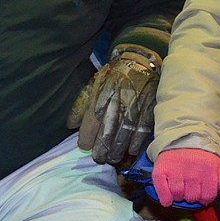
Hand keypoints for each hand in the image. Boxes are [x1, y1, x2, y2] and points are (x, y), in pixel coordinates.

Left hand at [67, 45, 160, 163]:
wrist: (139, 61)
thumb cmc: (112, 77)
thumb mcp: (93, 84)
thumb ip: (80, 105)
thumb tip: (70, 126)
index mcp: (101, 95)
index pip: (91, 123)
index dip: (86, 139)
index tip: (84, 146)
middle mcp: (117, 102)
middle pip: (107, 132)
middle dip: (101, 150)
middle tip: (98, 158)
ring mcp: (135, 106)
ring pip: (124, 135)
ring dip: (117, 151)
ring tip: (111, 159)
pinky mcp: (149, 109)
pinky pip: (142, 131)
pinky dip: (136, 144)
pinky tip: (129, 151)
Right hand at [152, 148, 219, 206]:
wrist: (182, 138)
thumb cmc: (201, 155)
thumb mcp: (217, 166)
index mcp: (207, 170)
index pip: (208, 196)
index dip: (205, 196)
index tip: (202, 190)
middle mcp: (192, 172)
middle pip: (192, 197)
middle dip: (192, 195)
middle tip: (190, 184)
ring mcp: (175, 172)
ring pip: (178, 196)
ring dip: (179, 195)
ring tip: (180, 185)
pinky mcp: (160, 171)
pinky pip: (163, 192)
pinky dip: (165, 198)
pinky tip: (168, 197)